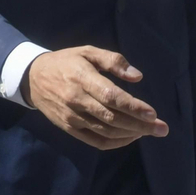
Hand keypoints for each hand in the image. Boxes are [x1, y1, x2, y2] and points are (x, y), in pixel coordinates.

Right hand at [21, 46, 168, 149]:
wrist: (32, 79)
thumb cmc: (66, 62)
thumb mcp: (87, 51)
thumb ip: (113, 61)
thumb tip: (137, 77)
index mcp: (82, 78)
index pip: (111, 97)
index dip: (133, 107)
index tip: (153, 113)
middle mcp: (77, 101)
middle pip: (113, 118)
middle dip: (140, 125)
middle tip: (162, 129)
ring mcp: (72, 118)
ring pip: (107, 132)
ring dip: (131, 134)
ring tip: (150, 132)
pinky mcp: (70, 129)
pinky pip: (96, 141)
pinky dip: (116, 143)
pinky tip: (130, 137)